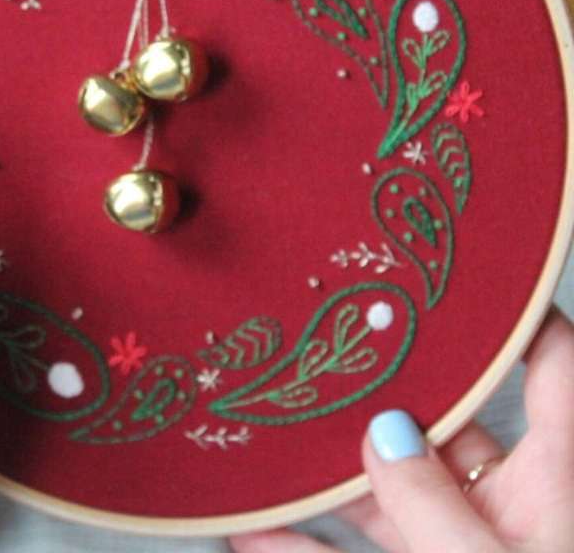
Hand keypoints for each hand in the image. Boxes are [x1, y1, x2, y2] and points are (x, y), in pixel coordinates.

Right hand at [230, 308, 573, 552]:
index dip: (515, 310)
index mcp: (564, 487)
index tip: (457, 263)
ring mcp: (459, 548)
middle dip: (381, 384)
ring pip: (386, 491)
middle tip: (325, 332)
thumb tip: (383, 436)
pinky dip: (300, 546)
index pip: (551, 367)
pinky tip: (246, 529)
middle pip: (445, 419)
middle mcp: (515, 509)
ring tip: (266, 425)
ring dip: (324, 472)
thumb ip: (439, 512)